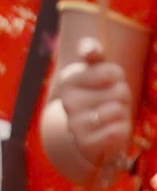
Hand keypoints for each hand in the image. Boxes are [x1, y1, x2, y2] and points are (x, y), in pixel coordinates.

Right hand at [53, 38, 134, 172]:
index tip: (109, 82)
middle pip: (120, 91)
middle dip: (123, 97)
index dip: (119, 77)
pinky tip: (111, 129)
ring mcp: (74, 124)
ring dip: (122, 113)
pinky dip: (121, 130)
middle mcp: (67, 102)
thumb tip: (90, 47)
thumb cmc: (99, 93)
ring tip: (111, 115)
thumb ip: (94, 55)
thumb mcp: (97, 70)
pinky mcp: (86, 143)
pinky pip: (117, 132)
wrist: (89, 130)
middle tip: (110, 102)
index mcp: (69, 81)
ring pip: (118, 110)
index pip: (112, 71)